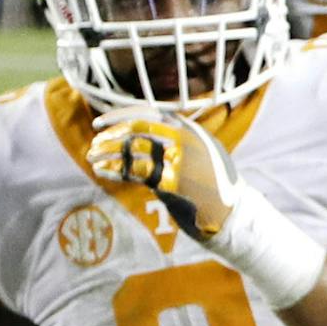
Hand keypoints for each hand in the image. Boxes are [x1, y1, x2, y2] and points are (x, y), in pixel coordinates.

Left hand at [86, 108, 240, 239]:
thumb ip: (181, 139)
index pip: (149, 113)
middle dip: (111, 135)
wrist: (234, 212)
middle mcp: (185, 140)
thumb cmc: (216, 185)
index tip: (100, 122)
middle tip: (95, 144)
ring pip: (133, 149)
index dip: (120, 115)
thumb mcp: (204, 152)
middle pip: (138, 129)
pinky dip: (114, 171)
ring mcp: (180, 160)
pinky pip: (135, 172)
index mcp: (191, 130)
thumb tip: (146, 132)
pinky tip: (103, 172)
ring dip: (107, 152)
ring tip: (92, 157)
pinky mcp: (173, 182)